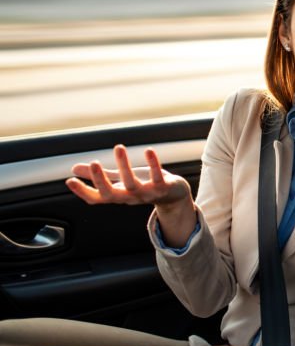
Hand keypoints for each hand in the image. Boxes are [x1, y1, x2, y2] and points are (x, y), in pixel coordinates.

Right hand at [66, 145, 191, 207]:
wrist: (174, 196)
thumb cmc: (144, 187)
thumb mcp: (120, 181)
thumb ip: (101, 176)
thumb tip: (74, 169)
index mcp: (117, 196)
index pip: (96, 198)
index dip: (83, 192)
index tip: (69, 180)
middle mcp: (130, 198)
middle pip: (111, 194)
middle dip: (101, 180)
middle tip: (93, 162)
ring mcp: (146, 194)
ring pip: (132, 184)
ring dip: (125, 166)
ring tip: (118, 147)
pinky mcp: (163, 188)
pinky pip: (158, 177)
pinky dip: (154, 164)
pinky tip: (149, 150)